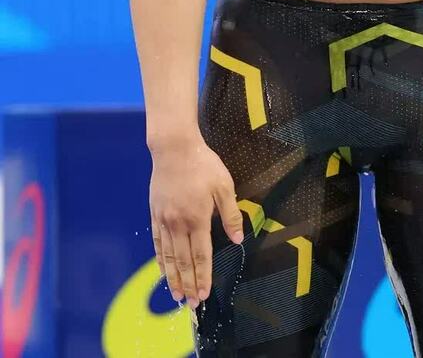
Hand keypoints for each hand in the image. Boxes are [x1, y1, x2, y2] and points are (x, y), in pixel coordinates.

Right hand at [149, 135, 243, 308]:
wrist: (173, 148)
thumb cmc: (202, 164)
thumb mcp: (224, 185)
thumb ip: (230, 214)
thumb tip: (238, 238)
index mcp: (197, 218)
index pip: (201, 255)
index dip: (203, 277)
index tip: (203, 294)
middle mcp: (178, 224)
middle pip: (183, 261)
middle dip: (188, 284)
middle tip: (190, 304)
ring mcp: (164, 220)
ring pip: (168, 256)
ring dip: (172, 278)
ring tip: (175, 295)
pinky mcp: (155, 213)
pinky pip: (157, 243)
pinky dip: (160, 260)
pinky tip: (162, 270)